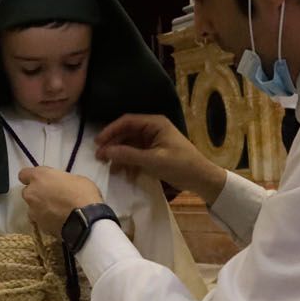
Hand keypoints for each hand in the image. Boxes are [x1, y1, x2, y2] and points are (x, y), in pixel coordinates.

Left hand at [18, 166, 102, 236]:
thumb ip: (61, 180)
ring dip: (41, 208)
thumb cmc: (83, 194)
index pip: (24, 174)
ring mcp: (33, 211)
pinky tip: (59, 221)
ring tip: (57, 211)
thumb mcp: (75, 179)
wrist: (86, 221)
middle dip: (37, 194)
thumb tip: (60, 185)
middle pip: (28, 192)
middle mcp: (31, 193)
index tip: (41, 180)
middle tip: (52, 196)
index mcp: (39, 177)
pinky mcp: (39, 226)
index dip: (32, 178)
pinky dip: (47, 220)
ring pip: (33, 208)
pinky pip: (40, 220)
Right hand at [95, 114, 224, 199]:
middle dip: (113, 144)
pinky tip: (121, 171)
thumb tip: (105, 151)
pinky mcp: (154, 153)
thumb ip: (128, 155)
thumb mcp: (153, 161)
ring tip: (108, 166)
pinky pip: (136, 154)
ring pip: (130, 144)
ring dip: (119, 154)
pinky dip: (128, 161)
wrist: (201, 179)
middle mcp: (153, 128)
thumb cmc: (180, 165)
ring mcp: (153, 141)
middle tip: (99, 157)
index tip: (98, 143)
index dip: (110, 131)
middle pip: (126, 133)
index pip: (127, 122)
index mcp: (155, 123)